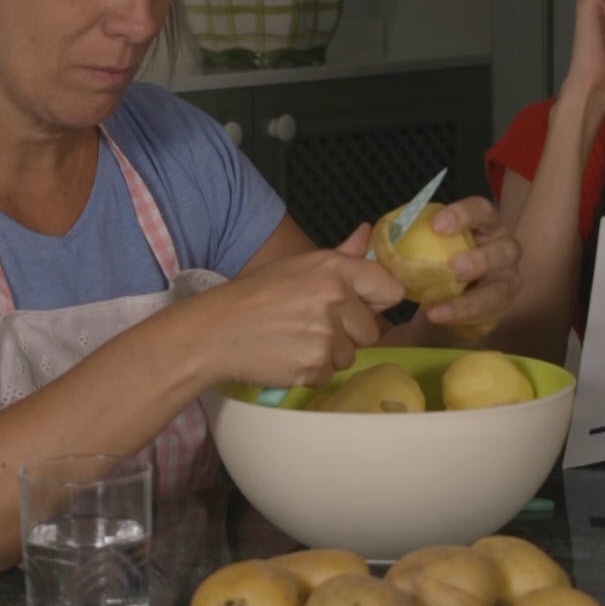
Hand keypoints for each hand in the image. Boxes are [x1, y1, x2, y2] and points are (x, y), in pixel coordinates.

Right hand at [193, 225, 403, 387]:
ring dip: (328, 354)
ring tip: (294, 340)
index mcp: (334, 268)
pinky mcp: (314, 365)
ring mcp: (326, 334)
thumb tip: (367, 231)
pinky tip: (287, 357)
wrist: (214, 330)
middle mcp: (336, 298)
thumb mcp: (297, 266)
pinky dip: (311, 371)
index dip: (377, 302)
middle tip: (310, 325)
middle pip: (371, 330)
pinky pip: (329, 374)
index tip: (361, 307)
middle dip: (347, 333)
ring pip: (350, 355)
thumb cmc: (255, 294)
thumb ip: (342, 255)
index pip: (390, 289)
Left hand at [385, 196, 522, 344]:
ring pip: (502, 286)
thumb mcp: (411, 252)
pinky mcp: (500, 309)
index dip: (464, 214)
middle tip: (453, 266)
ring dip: (472, 297)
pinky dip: (461, 314)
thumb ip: (389, 243)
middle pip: (506, 247)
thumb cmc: (432, 268)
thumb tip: (364, 231)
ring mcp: (506, 281)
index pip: (482, 210)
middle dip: (481, 257)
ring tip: (441, 303)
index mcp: (483, 226)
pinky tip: (437, 315)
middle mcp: (502, 250)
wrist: (445, 306)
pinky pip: (487, 313)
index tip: (436, 225)